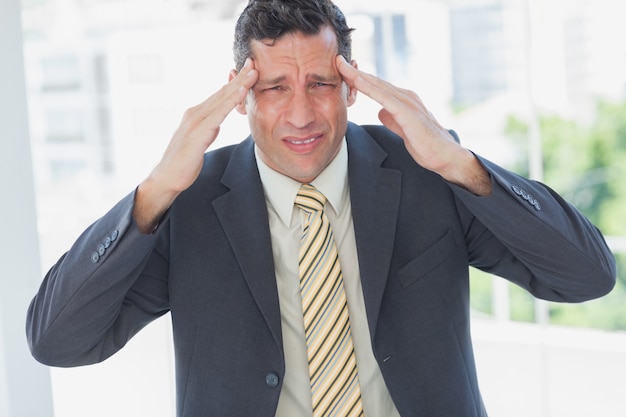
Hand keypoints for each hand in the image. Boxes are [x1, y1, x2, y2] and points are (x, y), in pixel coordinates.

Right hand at [134, 59, 258, 231]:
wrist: (166, 178)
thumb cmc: (183, 162)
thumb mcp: (200, 141)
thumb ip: (208, 129)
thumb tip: (217, 123)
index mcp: (197, 114)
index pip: (220, 95)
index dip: (235, 82)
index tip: (249, 69)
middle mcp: (194, 113)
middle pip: (221, 92)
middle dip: (239, 77)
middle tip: (254, 62)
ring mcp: (194, 122)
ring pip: (221, 100)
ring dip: (238, 85)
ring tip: (252, 72)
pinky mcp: (197, 134)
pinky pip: (217, 115)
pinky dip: (230, 102)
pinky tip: (240, 93)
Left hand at [336, 56, 490, 195]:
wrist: (445, 157)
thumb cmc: (427, 145)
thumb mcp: (404, 130)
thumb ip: (392, 120)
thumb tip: (381, 112)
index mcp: (403, 101)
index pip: (377, 87)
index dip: (359, 79)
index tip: (342, 71)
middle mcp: (406, 97)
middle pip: (375, 82)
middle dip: (355, 71)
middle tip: (337, 60)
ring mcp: (408, 103)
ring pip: (379, 86)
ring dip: (359, 76)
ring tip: (342, 66)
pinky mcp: (409, 113)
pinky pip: (385, 98)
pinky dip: (370, 88)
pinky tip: (358, 81)